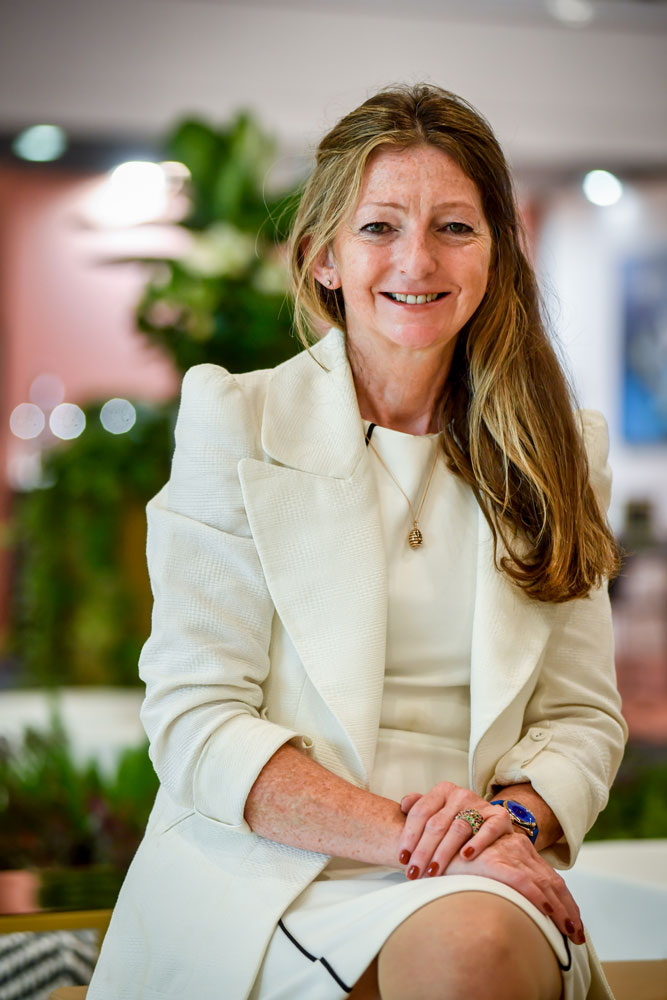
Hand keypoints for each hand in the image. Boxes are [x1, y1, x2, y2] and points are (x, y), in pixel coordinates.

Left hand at [397, 782, 512, 879]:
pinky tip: (465, 857)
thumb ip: (419, 806)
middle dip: (422, 851)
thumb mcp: (437, 809)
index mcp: (442, 791)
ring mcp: (480, 805)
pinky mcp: (499, 817)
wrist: (492, 818)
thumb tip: (403, 805)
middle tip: (414, 872)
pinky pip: (488, 829)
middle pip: (437, 824)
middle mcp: (460, 795)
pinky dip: (477, 843)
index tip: (402, 858)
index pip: (420, 812)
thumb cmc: (456, 819)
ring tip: (433, 872)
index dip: (409, 836)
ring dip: (443, 853)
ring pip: (458, 829)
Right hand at [445, 831, 585, 945]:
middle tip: (578, 935)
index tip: (574, 924)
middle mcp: (519, 849)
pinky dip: (538, 897)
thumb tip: (515, 906)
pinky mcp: (495, 861)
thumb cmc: (457, 856)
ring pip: (544, 883)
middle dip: (569, 910)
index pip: (550, 878)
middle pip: (553, 882)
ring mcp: (508, 853)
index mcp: (520, 850)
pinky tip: (548, 912)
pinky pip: (522, 881)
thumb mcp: (487, 866)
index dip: (565, 901)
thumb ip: (503, 878)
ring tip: (570, 932)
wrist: (435, 839)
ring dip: (560, 909)